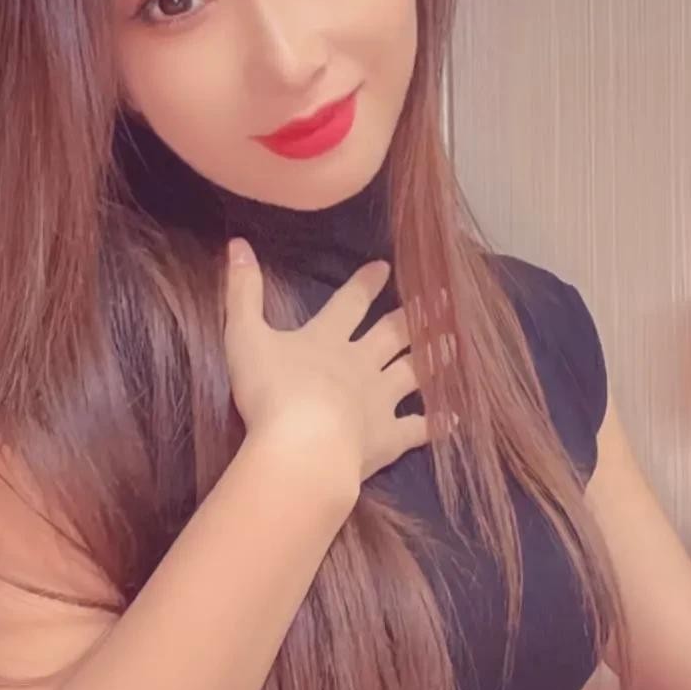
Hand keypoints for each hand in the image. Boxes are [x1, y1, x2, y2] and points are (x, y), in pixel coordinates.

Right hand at [223, 239, 453, 491]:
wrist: (302, 445)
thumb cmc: (270, 392)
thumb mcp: (245, 337)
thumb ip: (242, 293)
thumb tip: (238, 244)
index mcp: (327, 339)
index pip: (350, 303)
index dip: (366, 284)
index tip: (386, 267)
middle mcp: (360, 364)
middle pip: (393, 334)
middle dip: (414, 316)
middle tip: (440, 299)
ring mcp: (379, 400)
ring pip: (413, 372)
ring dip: (433, 357)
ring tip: (452, 343)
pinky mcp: (389, 437)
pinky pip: (418, 427)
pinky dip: (435, 422)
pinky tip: (451, 418)